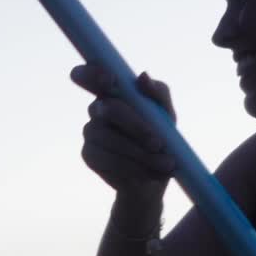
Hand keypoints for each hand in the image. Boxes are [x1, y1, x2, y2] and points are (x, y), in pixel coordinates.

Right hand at [72, 64, 176, 196]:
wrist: (153, 181)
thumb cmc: (162, 141)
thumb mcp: (167, 116)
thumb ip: (158, 94)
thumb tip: (142, 77)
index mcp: (113, 92)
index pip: (90, 75)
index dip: (93, 74)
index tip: (111, 81)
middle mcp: (97, 109)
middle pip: (108, 109)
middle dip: (135, 126)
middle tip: (158, 143)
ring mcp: (90, 132)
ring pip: (108, 137)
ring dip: (139, 152)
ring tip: (165, 164)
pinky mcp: (88, 155)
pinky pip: (106, 159)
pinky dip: (131, 167)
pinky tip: (148, 173)